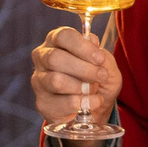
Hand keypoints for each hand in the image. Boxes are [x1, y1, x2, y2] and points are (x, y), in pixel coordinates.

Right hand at [33, 27, 120, 141]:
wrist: (97, 110)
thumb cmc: (99, 81)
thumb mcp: (108, 67)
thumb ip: (102, 54)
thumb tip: (91, 41)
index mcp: (57, 41)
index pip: (63, 36)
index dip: (82, 46)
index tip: (99, 58)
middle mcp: (43, 58)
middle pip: (55, 58)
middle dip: (84, 69)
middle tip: (101, 76)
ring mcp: (39, 81)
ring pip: (56, 81)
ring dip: (82, 87)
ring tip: (93, 90)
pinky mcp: (43, 103)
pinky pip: (64, 102)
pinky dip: (84, 103)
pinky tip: (91, 102)